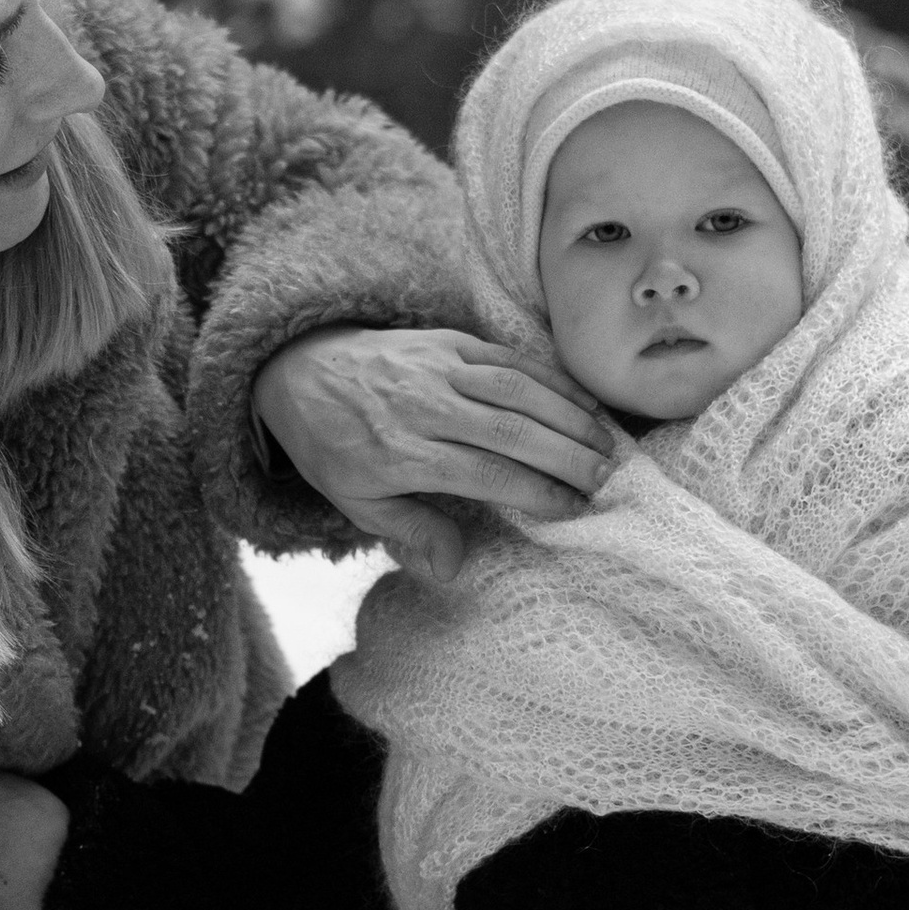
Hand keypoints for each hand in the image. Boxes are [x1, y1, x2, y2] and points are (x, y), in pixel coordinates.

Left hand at [252, 326, 611, 580]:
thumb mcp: (355, 502)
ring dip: (570, 416)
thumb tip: (453, 568)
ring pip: (518, 390)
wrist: (300, 370)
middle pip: (511, 430)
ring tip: (608, 444)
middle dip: (566, 455)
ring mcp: (439, 367)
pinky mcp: (450, 341)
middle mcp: (425, 406)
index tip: (572, 508)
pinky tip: (583, 401)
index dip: (535, 490)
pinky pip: (510, 358)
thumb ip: (409, 531)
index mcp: (401, 452)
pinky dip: (552, 379)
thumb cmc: (333, 446)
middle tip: (607, 479)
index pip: (484, 472)